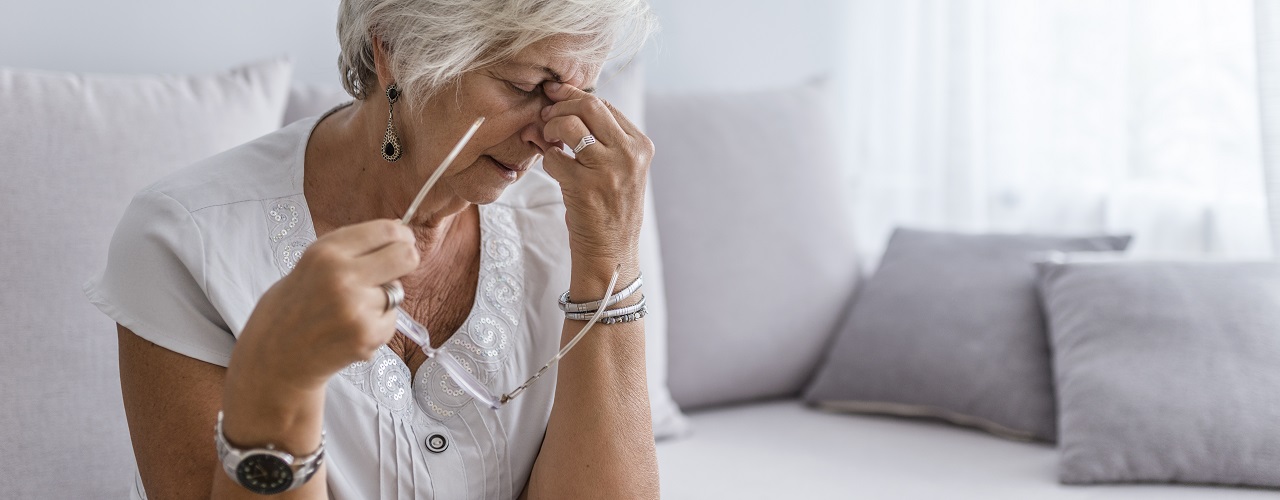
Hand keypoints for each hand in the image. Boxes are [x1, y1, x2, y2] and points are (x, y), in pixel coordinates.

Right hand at [232, 219, 419, 390]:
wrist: (274, 357)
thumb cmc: (294, 306)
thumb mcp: (312, 264)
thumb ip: (352, 249)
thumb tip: (398, 232)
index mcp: (326, 253)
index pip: (386, 231)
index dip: (402, 235)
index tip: (403, 240)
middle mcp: (342, 277)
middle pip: (406, 256)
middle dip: (406, 261)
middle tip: (395, 270)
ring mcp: (356, 308)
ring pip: (397, 292)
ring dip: (383, 300)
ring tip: (350, 311)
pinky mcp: (366, 335)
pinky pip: (391, 320)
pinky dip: (377, 325)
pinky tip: (350, 330)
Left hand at [538, 82, 652, 273]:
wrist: (611, 251)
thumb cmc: (610, 208)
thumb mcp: (620, 169)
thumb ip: (601, 138)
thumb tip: (560, 105)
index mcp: (640, 146)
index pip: (606, 105)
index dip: (576, 96)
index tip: (556, 95)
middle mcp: (628, 154)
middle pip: (590, 106)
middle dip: (561, 105)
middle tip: (546, 115)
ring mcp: (607, 170)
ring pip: (570, 124)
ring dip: (550, 127)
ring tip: (546, 138)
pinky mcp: (584, 187)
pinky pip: (554, 157)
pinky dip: (547, 159)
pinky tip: (552, 167)